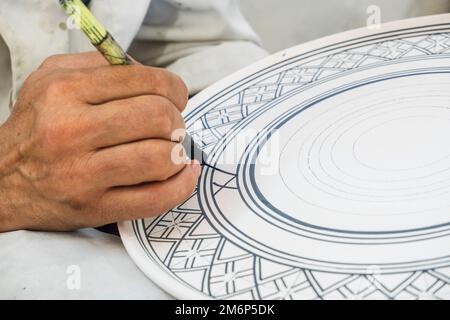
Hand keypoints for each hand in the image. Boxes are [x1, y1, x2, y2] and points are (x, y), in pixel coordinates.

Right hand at [0, 52, 199, 231]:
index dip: (175, 89)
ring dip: (178, 154)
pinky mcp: (94, 207)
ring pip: (161, 158)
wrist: (1, 181)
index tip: (176, 98)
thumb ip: (103, 65)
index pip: (147, 81)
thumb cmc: (37, 127)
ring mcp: (83, 174)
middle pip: (159, 117)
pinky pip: (156, 199)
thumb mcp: (52, 78)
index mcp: (65, 90)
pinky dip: (181, 186)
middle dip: (177, 121)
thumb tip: (152, 75)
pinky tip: (181, 175)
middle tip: (171, 128)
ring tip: (171, 152)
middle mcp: (72, 130)